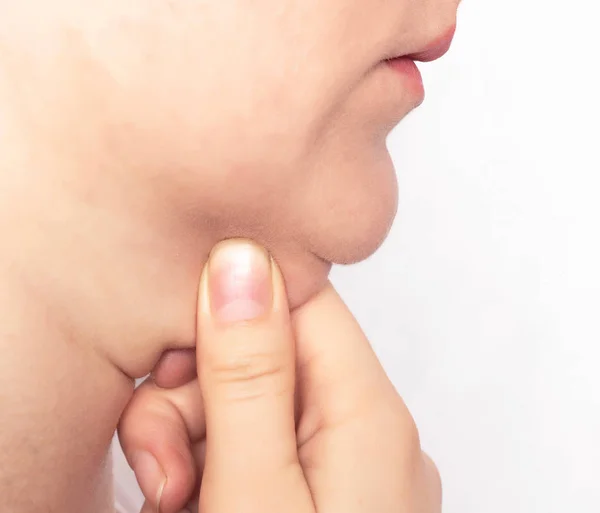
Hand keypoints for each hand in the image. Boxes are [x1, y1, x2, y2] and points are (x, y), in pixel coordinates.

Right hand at [118, 240, 440, 512]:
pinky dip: (217, 470)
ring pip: (255, 404)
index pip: (298, 301)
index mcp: (369, 416)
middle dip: (197, 399)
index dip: (225, 315)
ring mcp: (350, 468)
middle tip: (163, 472)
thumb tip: (239, 260)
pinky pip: (263, 449)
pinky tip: (196, 503)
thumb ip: (247, 378)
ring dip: (196, 442)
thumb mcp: (254, 490)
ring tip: (173, 501)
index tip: (170, 364)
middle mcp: (370, 433)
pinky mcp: (327, 497)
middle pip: (269, 356)